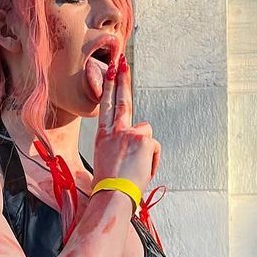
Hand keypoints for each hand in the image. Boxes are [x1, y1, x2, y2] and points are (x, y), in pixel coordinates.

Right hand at [93, 53, 159, 195]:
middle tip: (122, 61)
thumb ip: (121, 146)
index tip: (110, 70)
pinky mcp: (143, 139)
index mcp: (103, 137)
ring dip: (145, 150)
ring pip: (145, 134)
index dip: (109, 87)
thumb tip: (136, 141)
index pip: (106, 106)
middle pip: (122, 100)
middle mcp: (115, 131)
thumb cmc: (110, 187)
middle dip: (122, 79)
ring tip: (135, 169)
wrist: (112, 196)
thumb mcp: (109, 163)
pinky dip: (151, 161)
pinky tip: (142, 171)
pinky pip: (153, 148)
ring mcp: (129, 133)